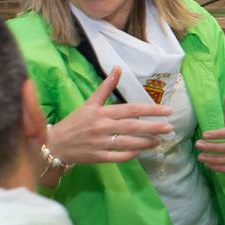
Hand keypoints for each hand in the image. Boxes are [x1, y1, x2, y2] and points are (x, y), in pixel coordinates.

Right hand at [46, 68, 172, 166]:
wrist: (55, 143)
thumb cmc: (75, 122)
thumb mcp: (89, 102)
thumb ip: (105, 87)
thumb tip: (117, 68)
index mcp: (102, 112)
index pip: (131, 109)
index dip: (150, 110)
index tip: (167, 111)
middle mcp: (103, 126)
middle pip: (132, 126)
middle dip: (153, 127)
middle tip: (170, 128)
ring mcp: (100, 143)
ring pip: (127, 142)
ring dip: (145, 142)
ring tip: (159, 141)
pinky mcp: (97, 157)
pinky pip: (117, 157)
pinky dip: (129, 155)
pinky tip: (139, 152)